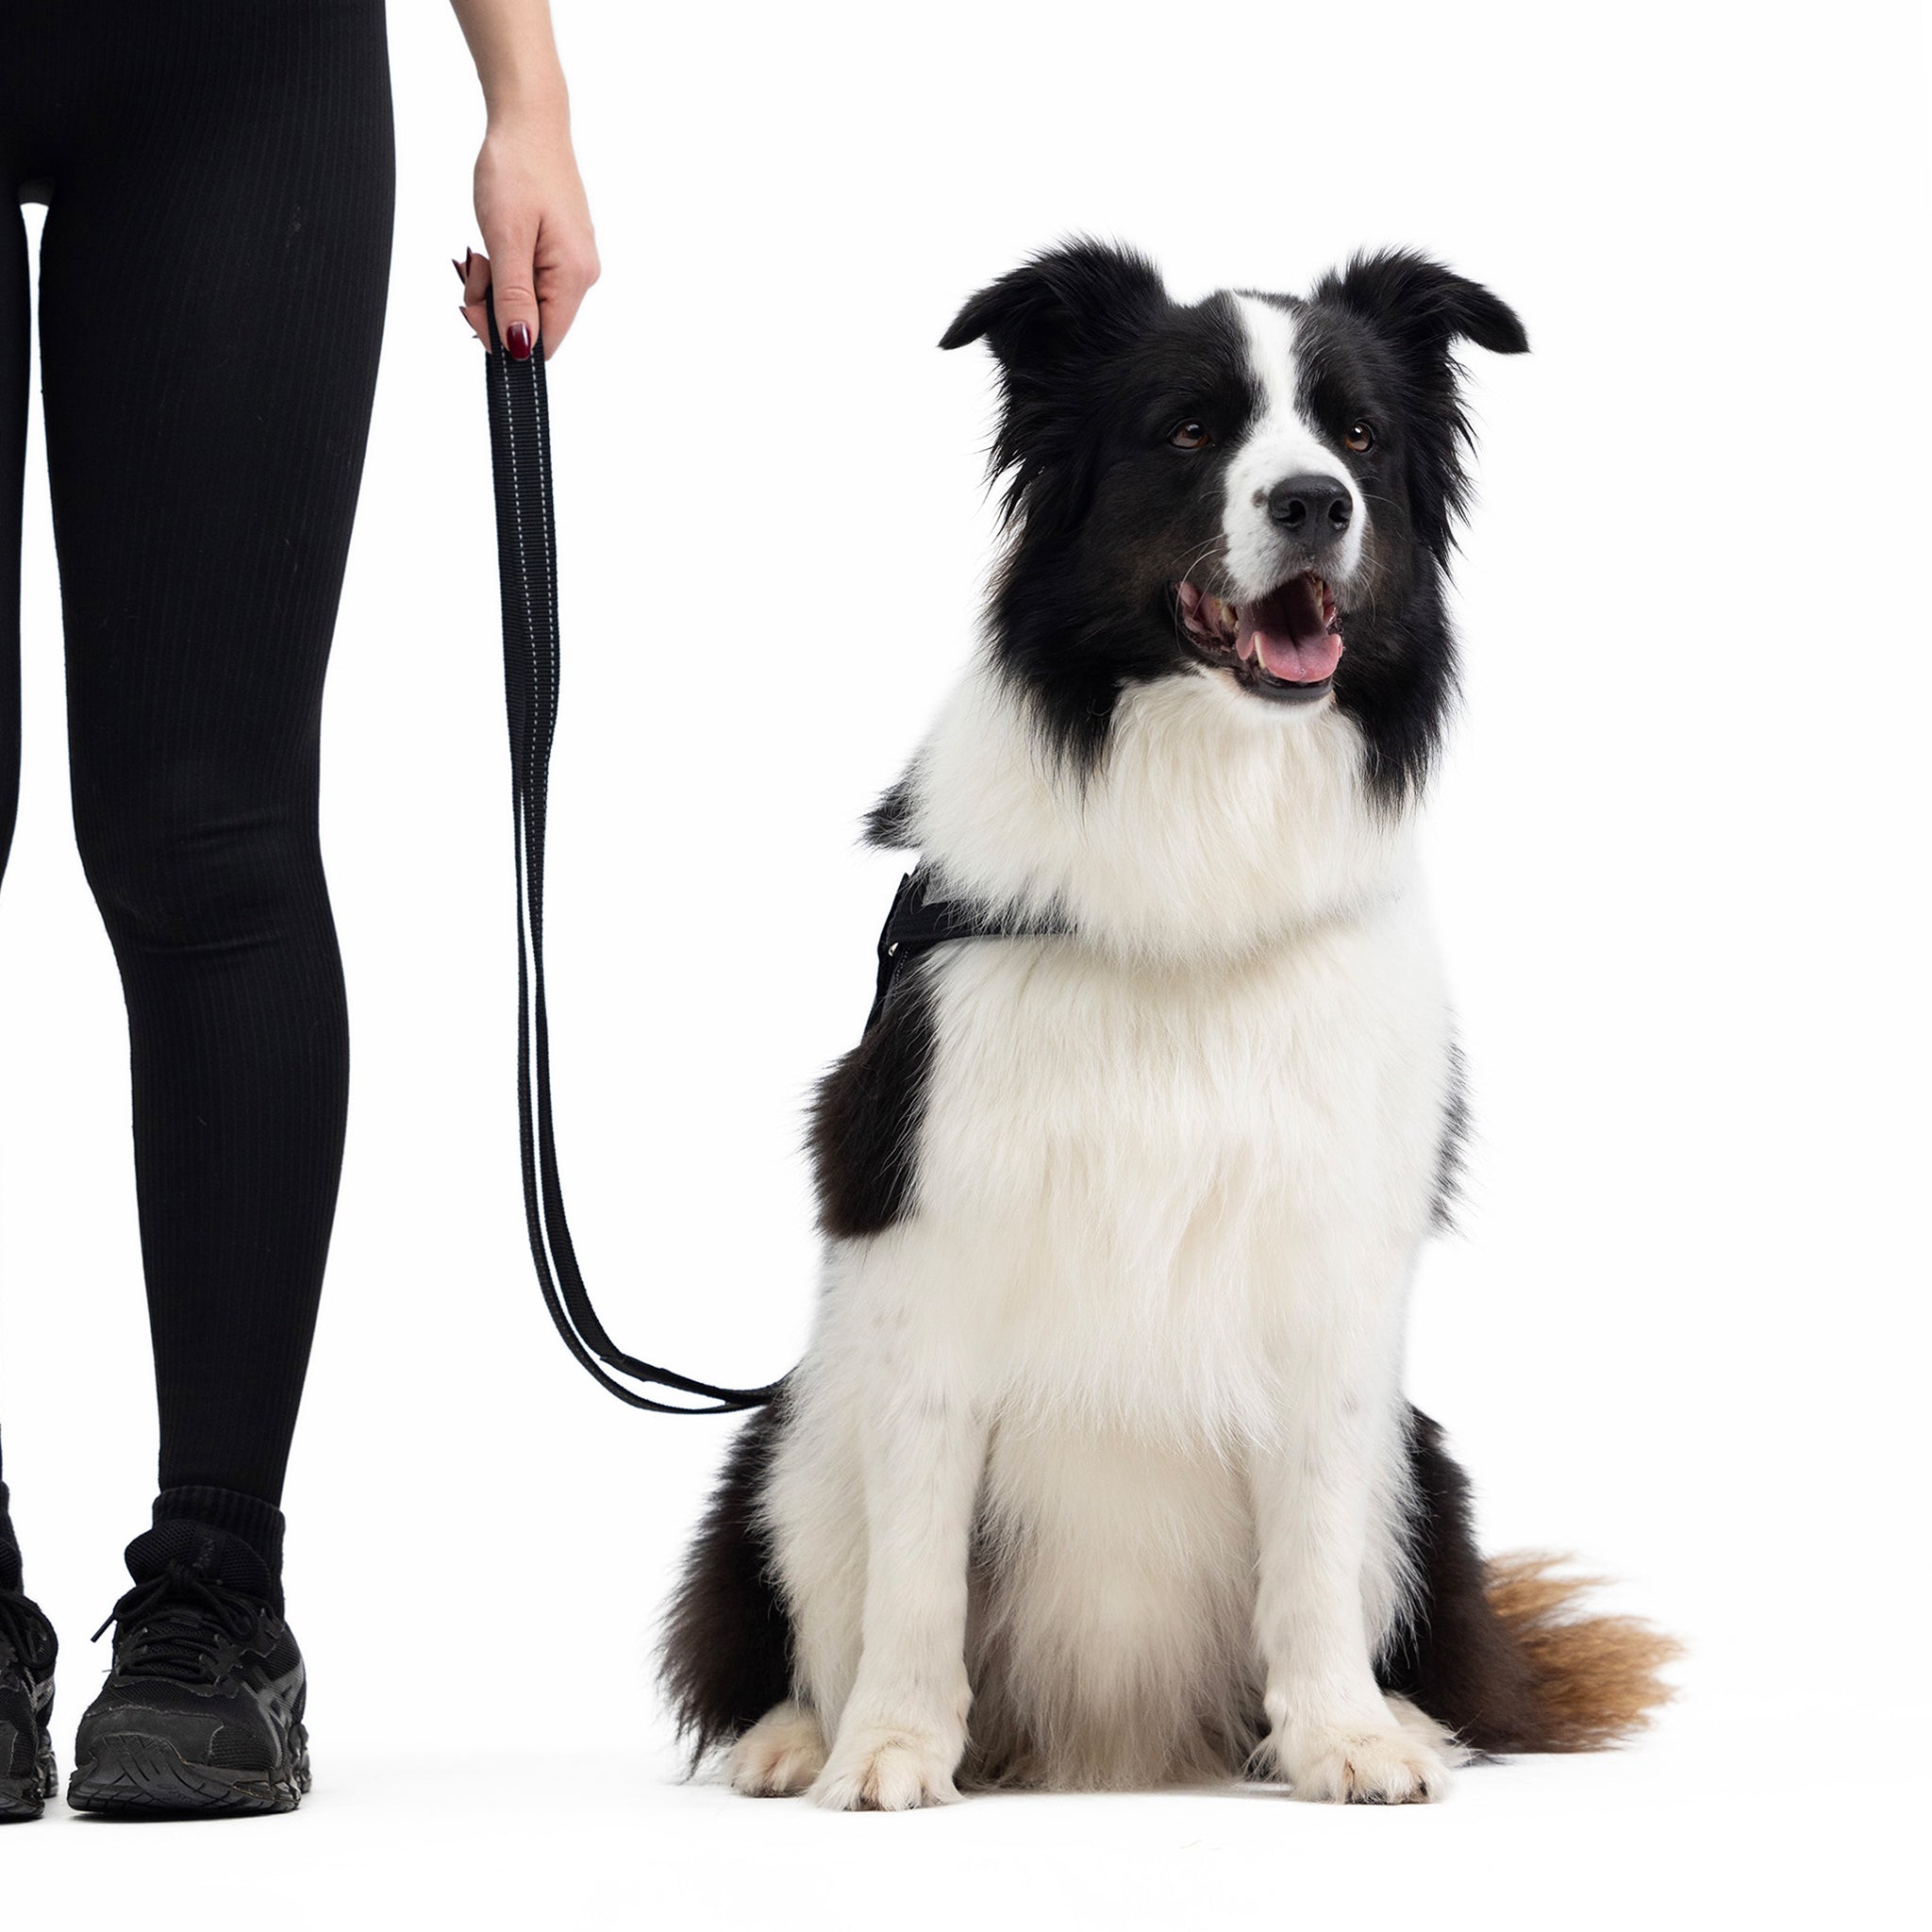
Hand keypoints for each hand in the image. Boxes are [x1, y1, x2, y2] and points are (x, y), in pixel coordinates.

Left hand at [456, 108, 597, 358]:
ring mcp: (573, 263)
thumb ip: (514, 299)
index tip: (475, 304)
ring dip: (496, 286)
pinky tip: (496, 246)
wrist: (529, 120)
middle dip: (495, 307)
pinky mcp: (562, 251)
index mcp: (574, 277)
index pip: (545, 342)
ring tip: (482, 251)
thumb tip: (521, 349)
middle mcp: (582, 275)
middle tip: (473, 268)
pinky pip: (531, 280)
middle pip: (535, 324)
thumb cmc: (518, 168)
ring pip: (529, 302)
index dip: (506, 338)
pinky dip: (506, 270)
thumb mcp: (506, 237)